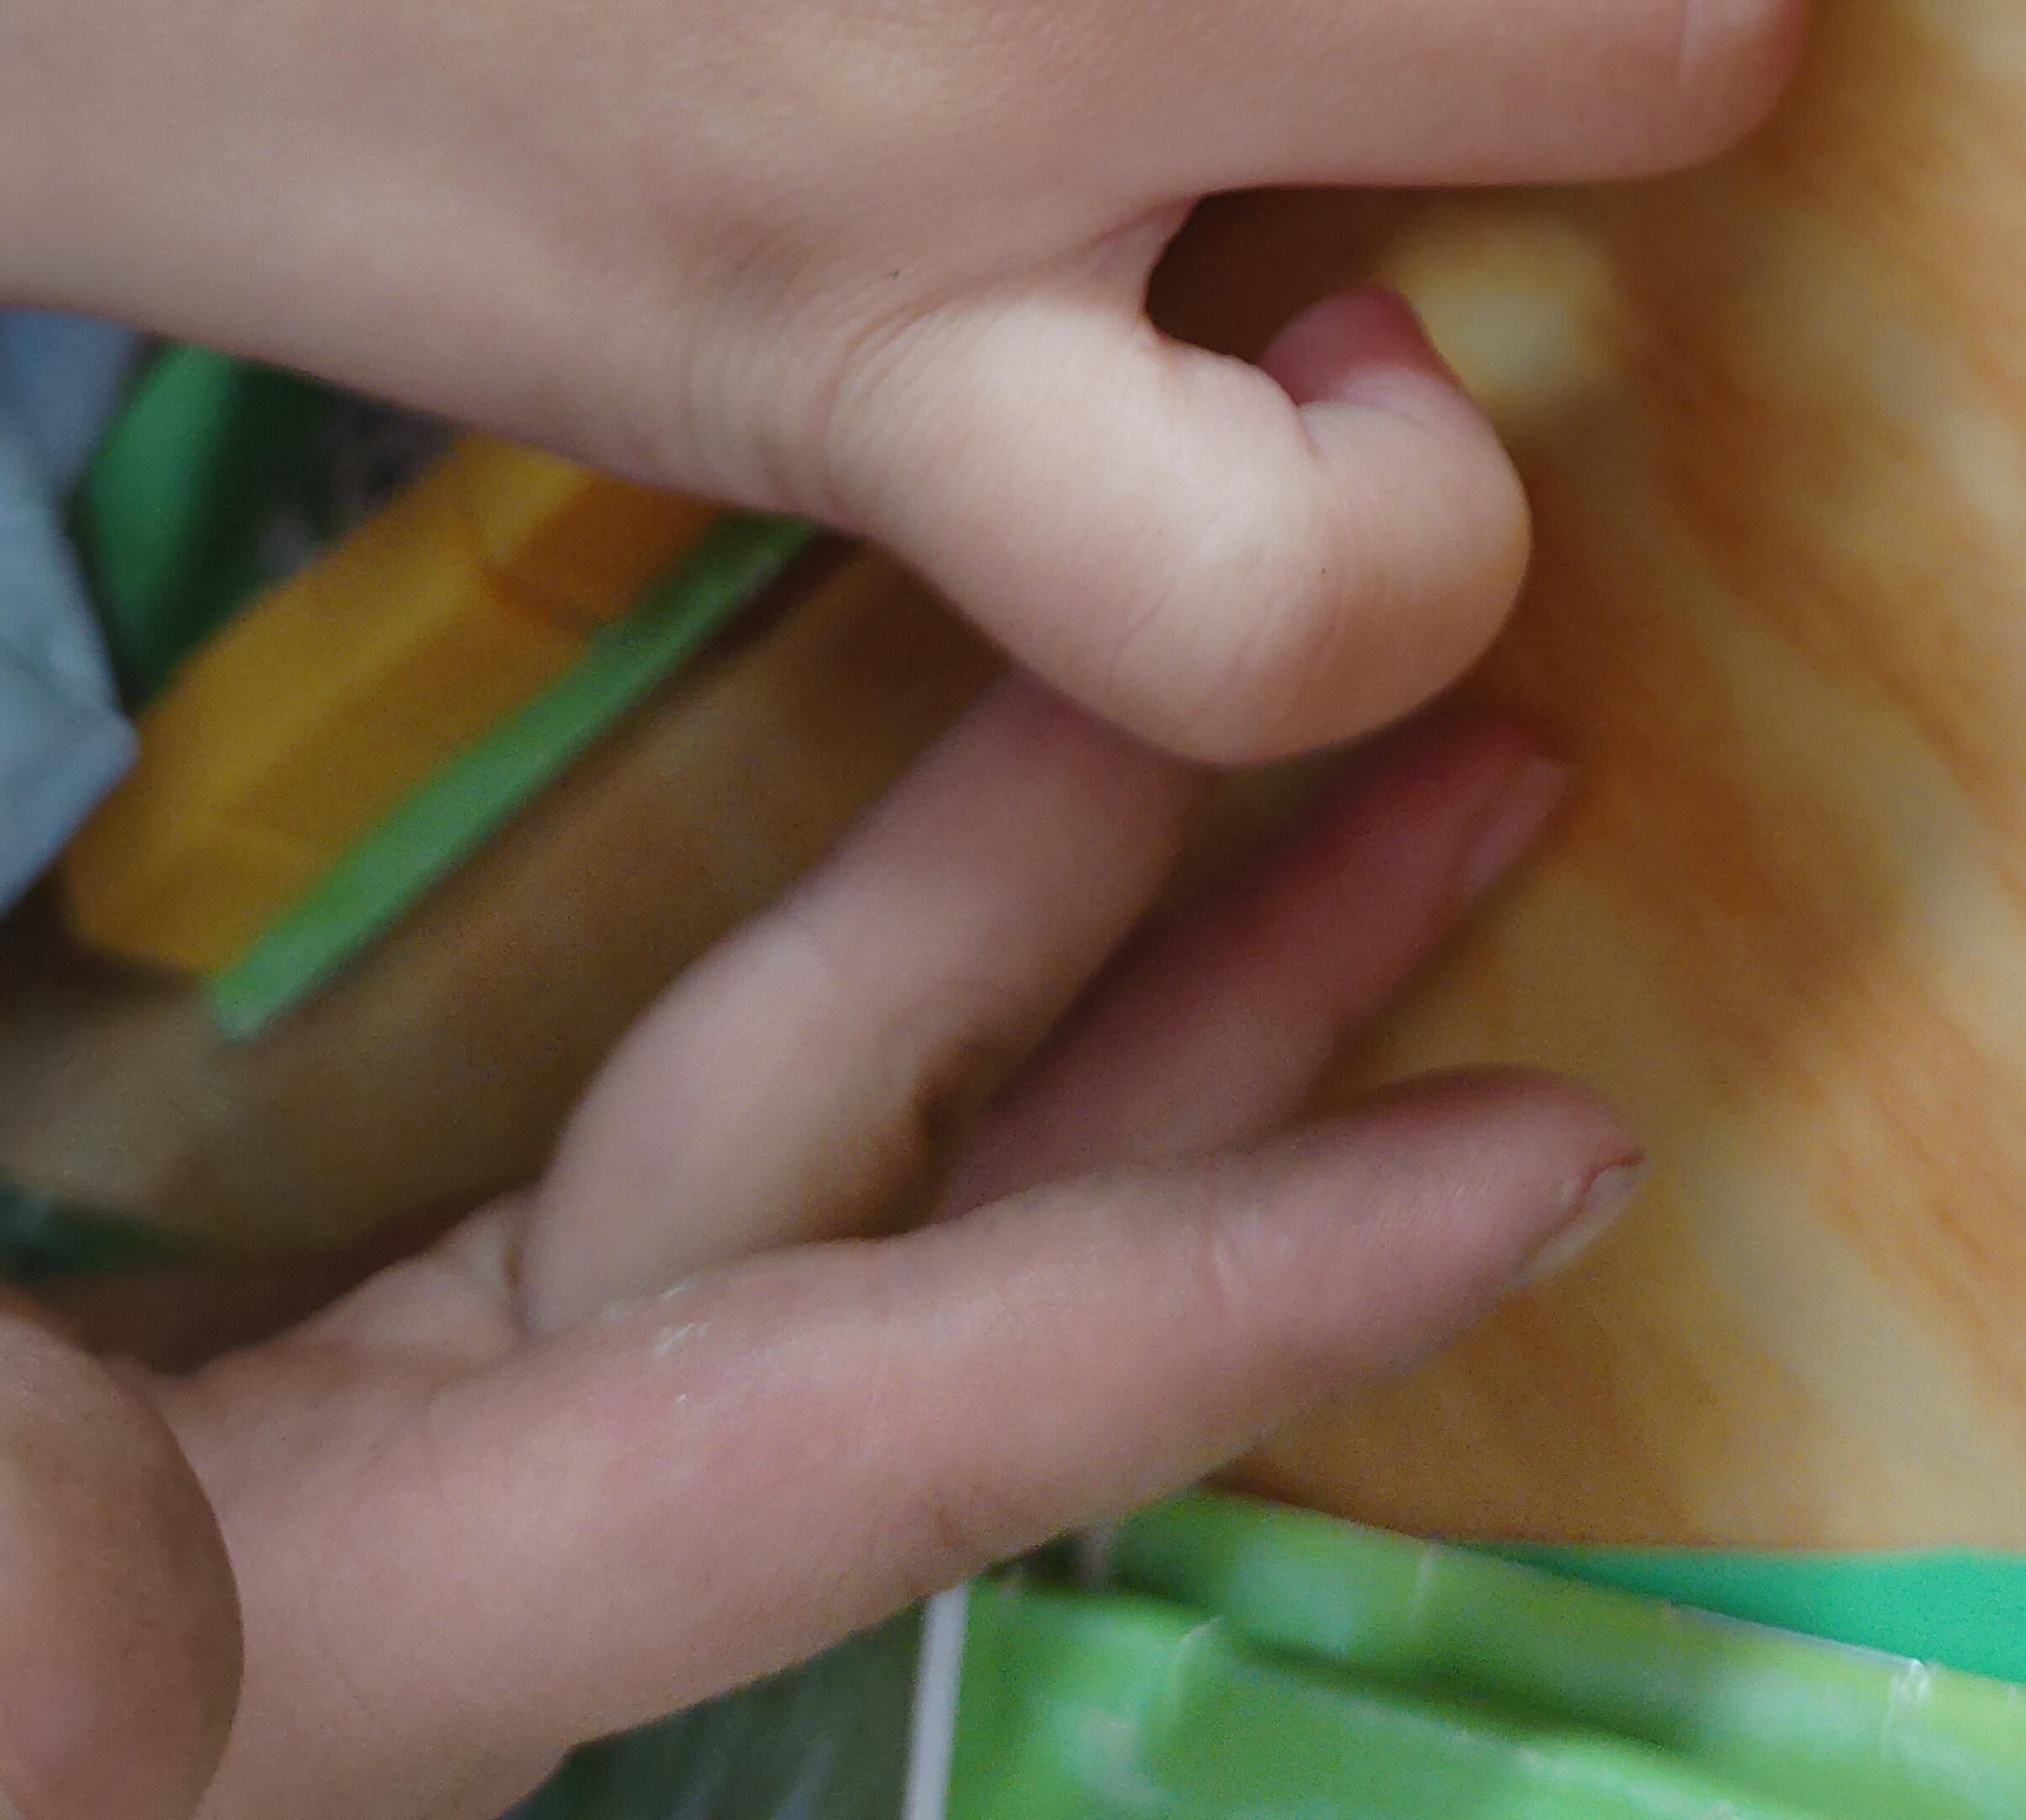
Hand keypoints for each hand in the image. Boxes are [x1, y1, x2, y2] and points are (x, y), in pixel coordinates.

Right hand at [9, 692, 1623, 1819]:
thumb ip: (55, 1616)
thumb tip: (155, 1638)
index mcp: (405, 1617)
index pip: (905, 1417)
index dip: (1238, 1300)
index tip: (1553, 1164)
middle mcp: (462, 1499)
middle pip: (916, 1197)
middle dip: (1210, 985)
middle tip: (1502, 773)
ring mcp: (396, 1390)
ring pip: (785, 1088)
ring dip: (1034, 885)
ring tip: (1321, 709)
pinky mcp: (298, 1294)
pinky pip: (617, 1090)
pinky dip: (787, 919)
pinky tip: (903, 738)